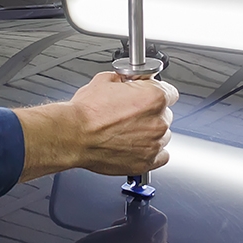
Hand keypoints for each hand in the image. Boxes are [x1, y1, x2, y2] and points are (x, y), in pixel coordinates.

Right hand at [14, 71, 178, 181]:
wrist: (73, 136)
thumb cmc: (86, 112)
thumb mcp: (105, 80)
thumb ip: (126, 80)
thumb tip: (129, 80)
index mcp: (154, 97)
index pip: (170, 91)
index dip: (156, 92)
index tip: (148, 95)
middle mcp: (158, 121)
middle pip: (165, 114)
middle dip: (151, 112)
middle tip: (131, 113)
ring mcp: (154, 143)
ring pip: (163, 135)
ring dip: (150, 132)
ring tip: (128, 130)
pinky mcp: (147, 162)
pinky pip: (161, 155)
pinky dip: (151, 151)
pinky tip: (136, 145)